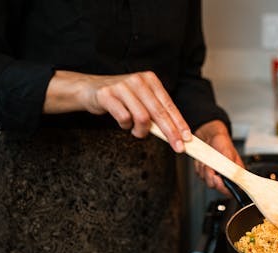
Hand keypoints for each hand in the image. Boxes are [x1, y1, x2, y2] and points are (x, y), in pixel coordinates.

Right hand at [43, 70, 190, 151]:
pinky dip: (126, 126)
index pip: (169, 106)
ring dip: (142, 131)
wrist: (91, 89)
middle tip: (177, 147)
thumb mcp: (141, 101)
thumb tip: (175, 134)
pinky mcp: (107, 95)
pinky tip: (123, 123)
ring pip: (142, 117)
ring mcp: (122, 86)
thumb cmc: (120, 98)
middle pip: (159, 112)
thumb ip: (156, 113)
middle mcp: (138, 81)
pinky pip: (124, 118)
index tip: (187, 138)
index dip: (179, 123)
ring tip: (137, 132)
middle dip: (170, 133)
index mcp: (150, 80)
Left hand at [194, 120, 243, 196]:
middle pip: (216, 187)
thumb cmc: (223, 143)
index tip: (218, 179)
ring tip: (209, 158)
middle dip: (211, 175)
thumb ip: (230, 166)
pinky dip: (200, 166)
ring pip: (206, 180)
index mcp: (234, 174)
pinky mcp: (204, 173)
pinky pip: (199, 174)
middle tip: (211, 166)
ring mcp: (213, 176)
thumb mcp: (228, 152)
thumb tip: (233, 176)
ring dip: (205, 168)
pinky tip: (204, 159)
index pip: (231, 190)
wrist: (211, 137)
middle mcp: (224, 177)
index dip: (224, 188)